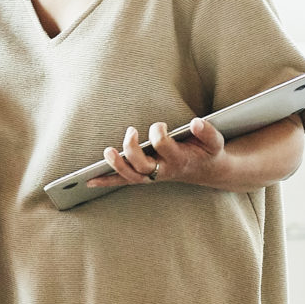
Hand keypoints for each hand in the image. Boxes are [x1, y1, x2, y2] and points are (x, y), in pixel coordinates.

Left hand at [91, 118, 225, 189]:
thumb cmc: (208, 152)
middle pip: (142, 166)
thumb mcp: (215, 141)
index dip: (158, 133)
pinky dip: (107, 181)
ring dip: (116, 165)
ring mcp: (154, 176)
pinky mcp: (146, 177)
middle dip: (132, 149)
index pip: (163, 145)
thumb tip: (196, 122)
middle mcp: (165, 170)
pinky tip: (89, 181)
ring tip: (107, 151)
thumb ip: (207, 132)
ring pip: (131, 176)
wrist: (209, 171)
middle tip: (131, 131)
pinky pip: (124, 181)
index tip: (160, 125)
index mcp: (180, 159)